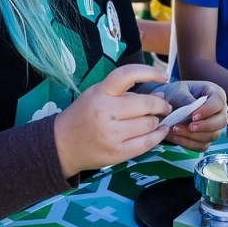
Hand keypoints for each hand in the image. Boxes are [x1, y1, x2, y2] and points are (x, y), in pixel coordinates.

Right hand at [53, 64, 172, 176]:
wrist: (62, 144)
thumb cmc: (82, 115)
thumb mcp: (97, 95)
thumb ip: (124, 93)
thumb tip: (160, 94)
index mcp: (100, 93)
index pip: (127, 74)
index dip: (149, 72)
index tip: (163, 76)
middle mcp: (106, 112)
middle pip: (145, 104)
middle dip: (161, 105)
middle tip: (165, 106)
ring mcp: (112, 135)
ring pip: (149, 124)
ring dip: (158, 121)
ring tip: (157, 119)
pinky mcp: (117, 153)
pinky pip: (146, 143)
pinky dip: (158, 136)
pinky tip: (161, 131)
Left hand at [141, 80, 227, 150]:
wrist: (165, 108)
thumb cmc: (174, 94)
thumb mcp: (177, 91)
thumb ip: (185, 98)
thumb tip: (193, 106)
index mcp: (214, 93)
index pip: (219, 102)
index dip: (208, 110)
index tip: (194, 116)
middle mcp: (218, 111)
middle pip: (221, 121)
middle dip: (204, 126)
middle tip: (189, 127)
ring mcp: (213, 126)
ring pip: (212, 135)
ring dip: (194, 136)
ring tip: (176, 130)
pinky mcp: (205, 139)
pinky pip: (202, 146)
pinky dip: (189, 144)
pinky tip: (177, 137)